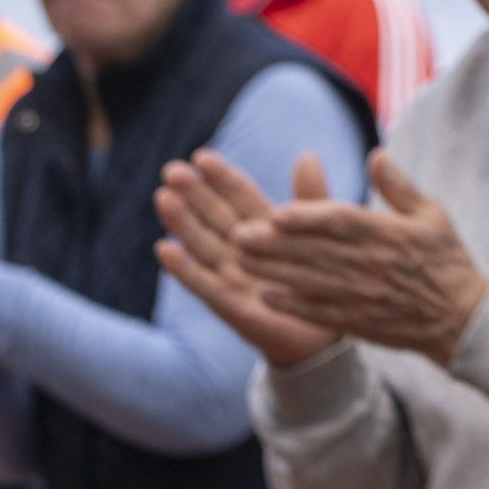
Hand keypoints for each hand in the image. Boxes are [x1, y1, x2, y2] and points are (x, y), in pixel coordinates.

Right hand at [153, 153, 340, 368]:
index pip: (239, 198)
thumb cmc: (319, 278)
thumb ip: (311, 198)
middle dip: (194, 195)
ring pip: (203, 245)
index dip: (221, 178)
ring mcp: (232, 277)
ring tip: (164, 198)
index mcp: (265, 229)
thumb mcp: (320, 233)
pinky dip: (183, 268)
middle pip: (215, 217)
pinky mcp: (231, 305)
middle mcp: (242, 250)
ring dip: (182, 224)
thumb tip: (306, 155)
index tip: (201, 157)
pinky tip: (164, 249)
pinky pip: (204, 285)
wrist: (324, 333)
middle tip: (173, 171)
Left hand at [234, 150, 488, 363]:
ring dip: (273, 272)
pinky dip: (292, 305)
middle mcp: (372, 264)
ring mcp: (363, 295)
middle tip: (238, 234)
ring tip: (239, 260)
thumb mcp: (432, 214)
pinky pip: (319, 312)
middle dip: (274, 244)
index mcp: (390, 234)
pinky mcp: (359, 320)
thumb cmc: (445, 260)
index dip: (306, 217)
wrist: (460, 318)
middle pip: (316, 252)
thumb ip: (399, 186)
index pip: (341, 222)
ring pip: (311, 281)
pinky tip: (265, 295)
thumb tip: (375, 155)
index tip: (274, 212)